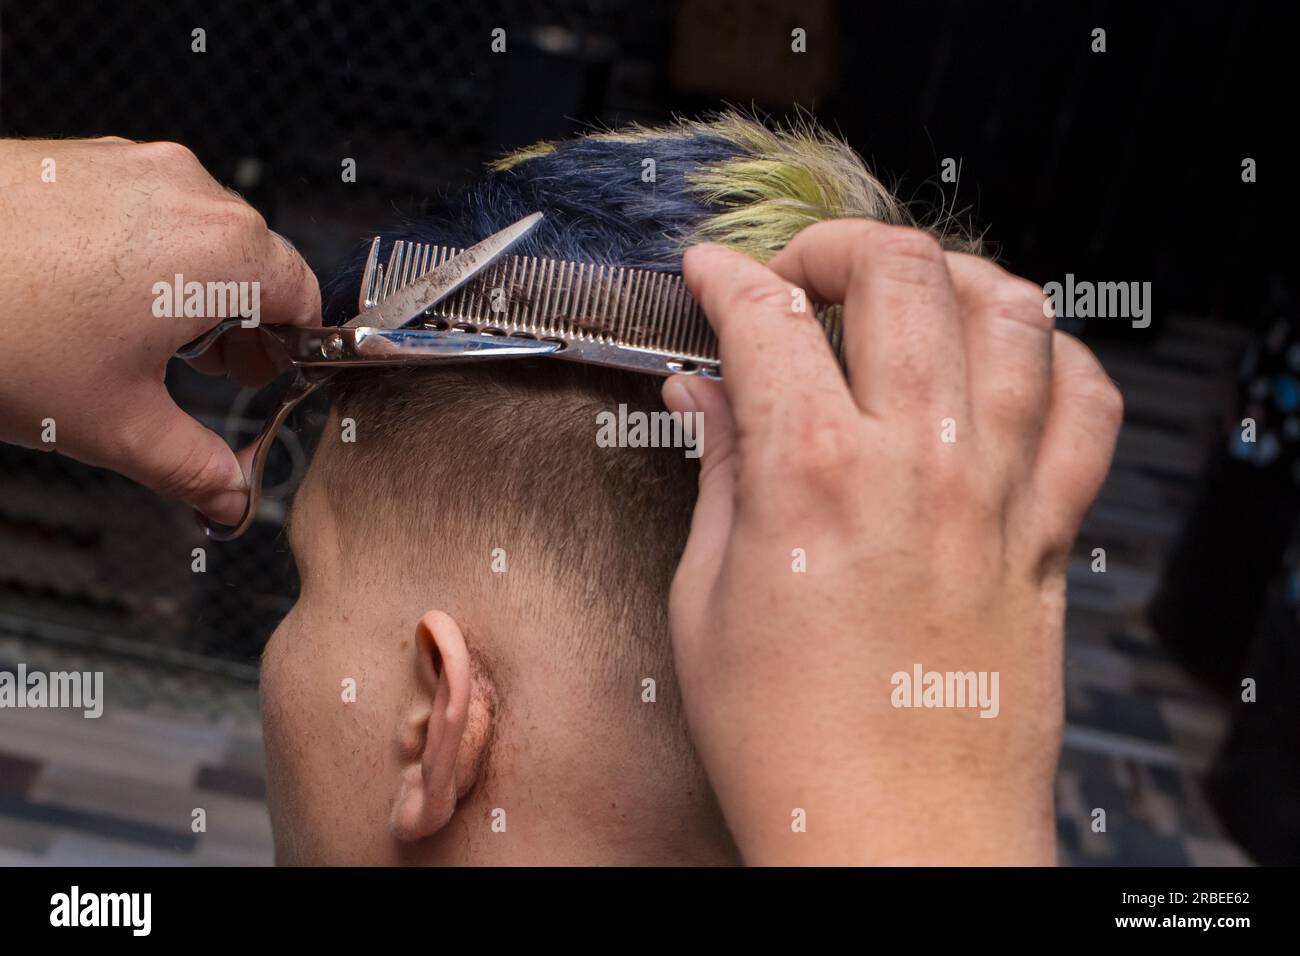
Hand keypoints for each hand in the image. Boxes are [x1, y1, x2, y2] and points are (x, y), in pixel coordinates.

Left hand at [0, 137, 319, 521]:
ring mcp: (134, 165)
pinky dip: (142, 251)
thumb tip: (230, 495)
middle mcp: (188, 193)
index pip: (304, 293)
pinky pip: (146, 206)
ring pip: (199, 231)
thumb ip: (194, 468)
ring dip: (190, 284)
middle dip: (240, 319)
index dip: (292, 344)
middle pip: (255, 261)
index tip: (266, 372)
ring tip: (138, 336)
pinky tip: (95, 297)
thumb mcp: (115, 423)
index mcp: (221, 251)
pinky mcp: (86, 156)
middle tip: (204, 368)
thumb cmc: (1, 324)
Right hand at [662, 222, 1121, 864]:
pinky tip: (1006, 361)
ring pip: (1010, 309)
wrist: (898, 839)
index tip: (707, 273)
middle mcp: (916, 459)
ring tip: (906, 295)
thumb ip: (714, 473)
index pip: (765, 316)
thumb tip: (697, 394)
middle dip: (834, 245)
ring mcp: (998, 489)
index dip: (723, 274)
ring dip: (950, 275)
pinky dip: (1053, 353)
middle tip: (798, 275)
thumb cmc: (789, 744)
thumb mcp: (705, 602)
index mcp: (810, 475)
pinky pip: (1087, 401)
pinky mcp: (1050, 531)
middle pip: (899, 272)